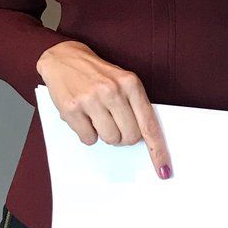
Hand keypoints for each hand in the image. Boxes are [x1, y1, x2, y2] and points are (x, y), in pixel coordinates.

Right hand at [37, 41, 172, 178]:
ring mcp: (91, 100)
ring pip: (110, 139)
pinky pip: (88, 139)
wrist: (64, 58)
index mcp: (130, 83)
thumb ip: (135, 106)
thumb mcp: (122, 81)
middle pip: (130, 137)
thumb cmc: (97, 74)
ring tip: (97, 117)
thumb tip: (145, 139)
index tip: (163, 169)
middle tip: (114, 123)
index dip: (157, 150)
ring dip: (105, 135)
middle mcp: (112, 90)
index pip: (148, 124)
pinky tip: (83, 117)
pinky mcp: (71, 109)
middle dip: (124, 137)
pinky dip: (87, 134)